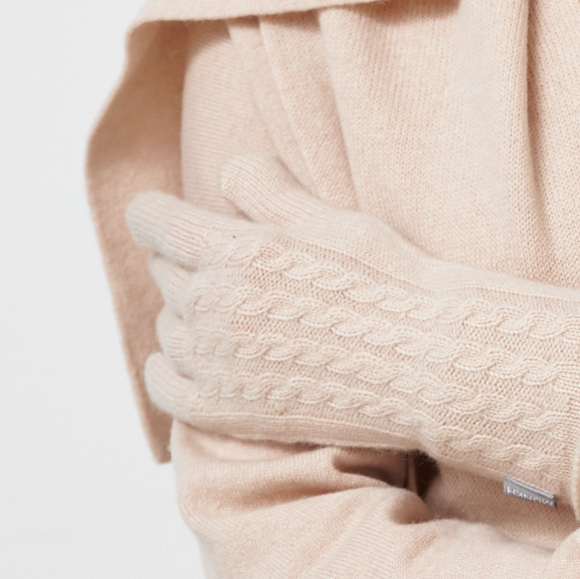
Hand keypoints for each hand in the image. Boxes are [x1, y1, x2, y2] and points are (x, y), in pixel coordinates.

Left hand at [126, 156, 579, 495]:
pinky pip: (162, 384)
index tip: (161, 212)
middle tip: (221, 258)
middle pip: (164, 270)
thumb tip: (225, 169)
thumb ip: (263, 187)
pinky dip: (168, 365)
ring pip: (166, 324)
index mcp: (233, 249)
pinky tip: (191, 356)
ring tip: (226, 307)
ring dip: (184, 310)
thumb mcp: (325, 216)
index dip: (156, 212)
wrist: (425, 361)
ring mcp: (213, 362)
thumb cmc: (385, 280)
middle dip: (183, 257)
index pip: (154, 221)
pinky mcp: (223, 409)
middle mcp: (212, 306)